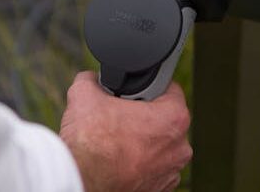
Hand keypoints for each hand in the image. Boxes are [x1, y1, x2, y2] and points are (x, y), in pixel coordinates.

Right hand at [60, 71, 191, 191]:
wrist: (80, 182)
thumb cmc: (90, 143)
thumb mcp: (85, 93)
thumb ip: (93, 79)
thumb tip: (92, 79)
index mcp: (174, 117)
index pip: (168, 89)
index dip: (147, 87)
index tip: (133, 93)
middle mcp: (180, 147)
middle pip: (164, 119)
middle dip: (144, 116)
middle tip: (120, 116)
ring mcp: (170, 173)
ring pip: (158, 146)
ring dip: (142, 142)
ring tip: (117, 140)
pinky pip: (152, 169)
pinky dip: (138, 164)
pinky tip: (118, 159)